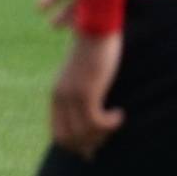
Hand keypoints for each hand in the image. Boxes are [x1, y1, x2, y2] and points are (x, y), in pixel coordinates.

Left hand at [50, 31, 124, 158]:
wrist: (96, 30)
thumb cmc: (96, 53)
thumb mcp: (85, 78)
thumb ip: (84, 97)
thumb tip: (94, 118)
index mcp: (57, 96)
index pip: (58, 135)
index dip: (76, 146)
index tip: (97, 145)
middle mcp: (60, 98)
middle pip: (68, 139)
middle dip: (89, 144)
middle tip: (109, 136)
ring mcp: (72, 95)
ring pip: (82, 133)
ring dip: (102, 135)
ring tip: (115, 123)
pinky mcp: (86, 91)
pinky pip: (95, 121)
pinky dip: (110, 124)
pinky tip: (120, 114)